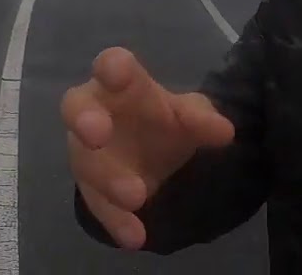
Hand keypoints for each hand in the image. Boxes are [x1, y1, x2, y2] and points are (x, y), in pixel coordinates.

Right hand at [61, 46, 234, 249]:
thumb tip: (225, 132)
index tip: (118, 72)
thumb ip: (202, 118)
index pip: (111, 64)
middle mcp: (96, 112)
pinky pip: (98, 204)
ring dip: (109, 179)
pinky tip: (135, 237)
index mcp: (122, 84)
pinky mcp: (91, 188)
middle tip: (98, 133)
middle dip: (84, 118)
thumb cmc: (165, 119)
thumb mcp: (190, 115)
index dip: (112, 66)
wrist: (155, 155)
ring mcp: (88, 152)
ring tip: (138, 196)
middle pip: (76, 107)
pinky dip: (116, 221)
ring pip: (86, 162)